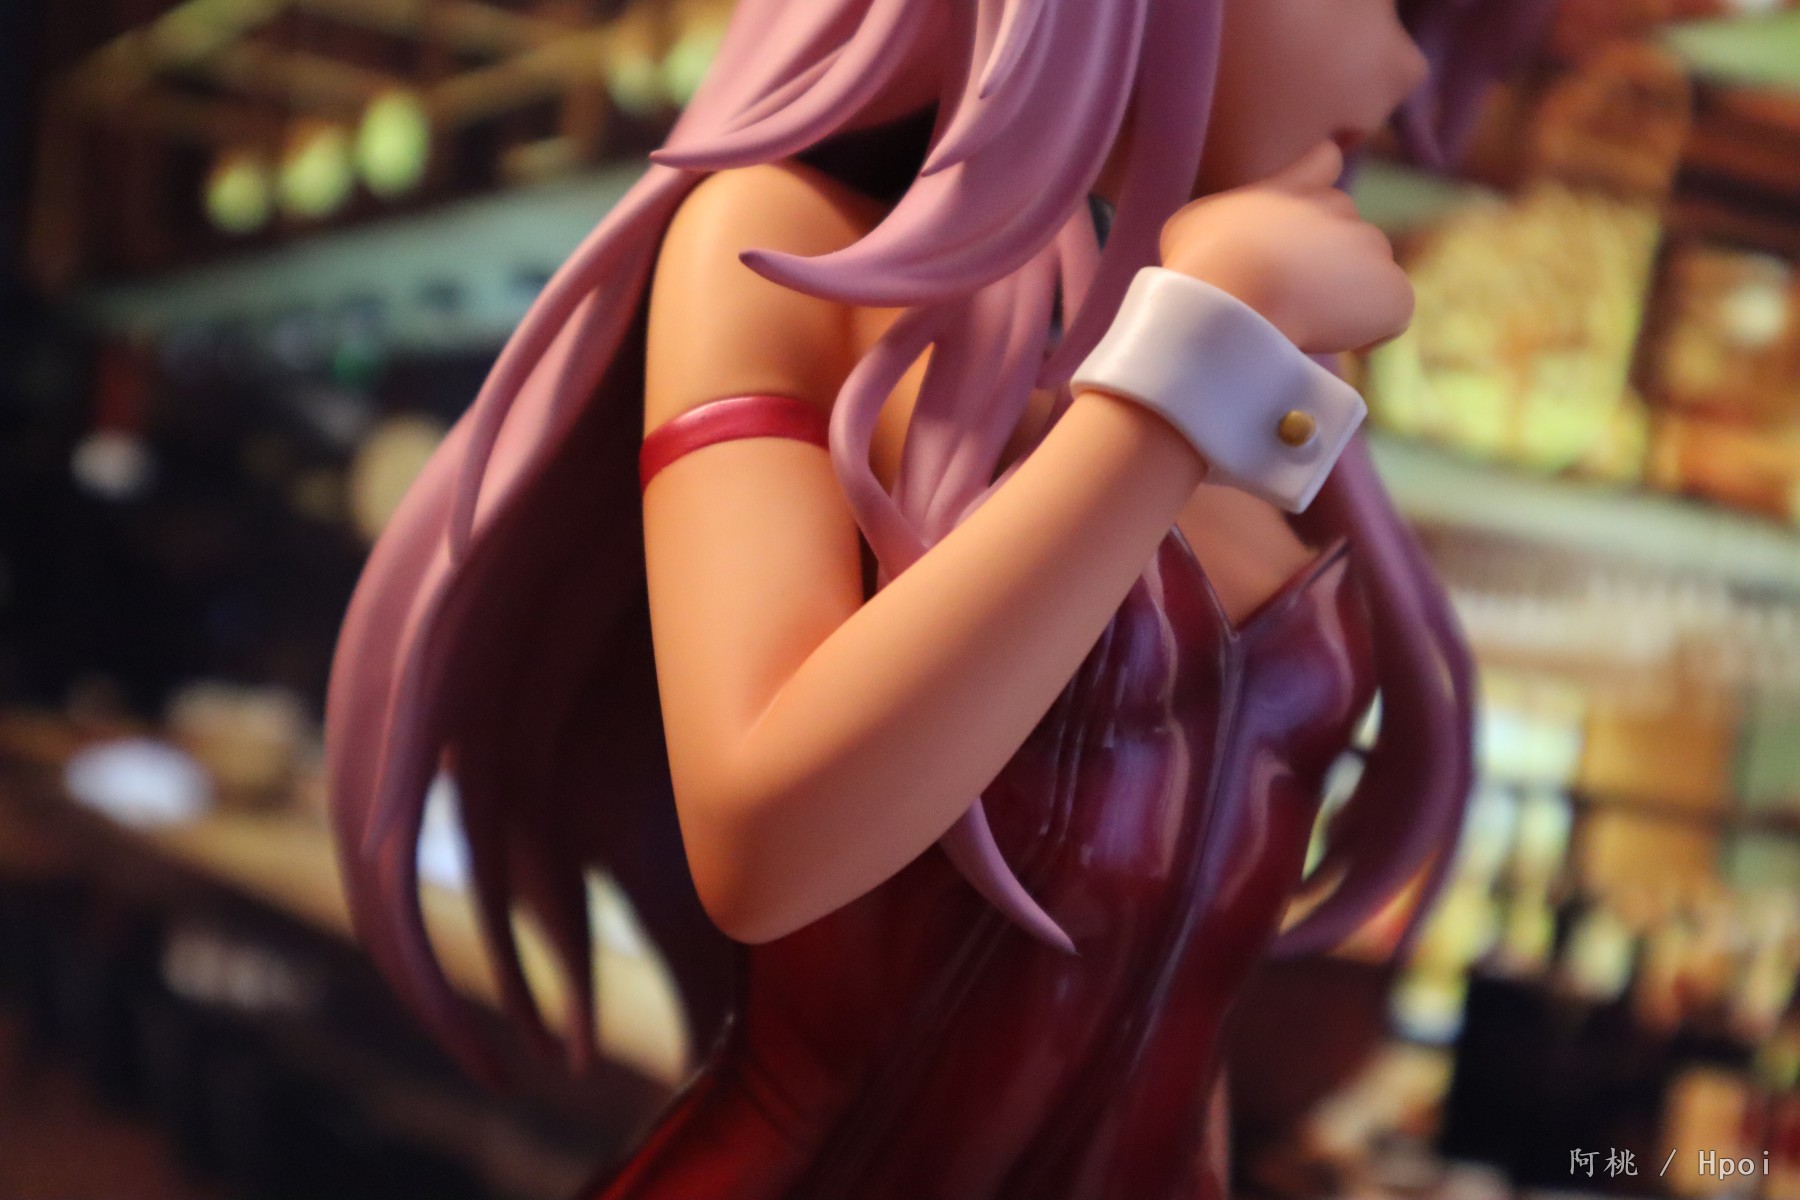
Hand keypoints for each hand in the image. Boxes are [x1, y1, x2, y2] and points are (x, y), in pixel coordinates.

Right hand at [1157, 141, 1414, 354]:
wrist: (1237, 294)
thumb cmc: (1202, 265)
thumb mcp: (1193, 228)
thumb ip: (1222, 226)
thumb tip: (1221, 246)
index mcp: (1292, 190)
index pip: (1323, 162)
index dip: (1322, 173)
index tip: (1325, 171)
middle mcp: (1339, 208)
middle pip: (1346, 232)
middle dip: (1326, 260)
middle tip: (1290, 296)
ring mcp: (1371, 248)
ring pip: (1367, 275)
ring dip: (1346, 297)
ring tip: (1306, 323)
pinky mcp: (1394, 293)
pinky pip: (1390, 315)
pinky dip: (1370, 332)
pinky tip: (1338, 345)